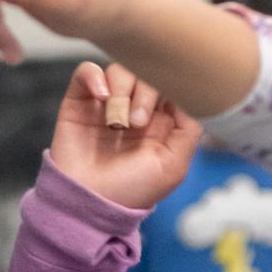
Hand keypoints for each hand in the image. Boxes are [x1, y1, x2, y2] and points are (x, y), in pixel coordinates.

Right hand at [49, 62, 199, 209]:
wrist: (89, 202)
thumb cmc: (132, 190)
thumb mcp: (173, 165)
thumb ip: (190, 128)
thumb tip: (191, 93)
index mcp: (160, 118)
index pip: (170, 82)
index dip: (170, 85)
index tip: (167, 103)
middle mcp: (135, 106)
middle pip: (146, 71)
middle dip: (146, 93)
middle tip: (138, 123)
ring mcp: (107, 101)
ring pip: (120, 69)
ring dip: (122, 90)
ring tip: (116, 123)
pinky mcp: (80, 100)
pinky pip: (87, 71)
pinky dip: (94, 78)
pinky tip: (101, 97)